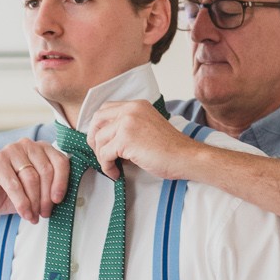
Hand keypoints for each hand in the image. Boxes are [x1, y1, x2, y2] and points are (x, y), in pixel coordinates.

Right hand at [0, 139, 73, 223]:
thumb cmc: (12, 192)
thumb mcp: (36, 190)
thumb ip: (50, 187)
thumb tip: (63, 198)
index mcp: (42, 148)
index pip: (60, 161)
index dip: (62, 182)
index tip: (59, 200)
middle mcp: (27, 145)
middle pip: (46, 171)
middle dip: (47, 196)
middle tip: (44, 213)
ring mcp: (10, 150)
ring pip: (31, 178)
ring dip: (34, 202)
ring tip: (33, 216)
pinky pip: (14, 184)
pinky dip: (21, 202)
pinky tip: (24, 213)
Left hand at [86, 101, 205, 180]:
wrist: (185, 157)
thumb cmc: (170, 148)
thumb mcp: (147, 127)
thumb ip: (129, 126)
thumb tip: (105, 139)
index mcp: (136, 105)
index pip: (105, 110)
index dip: (99, 127)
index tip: (101, 142)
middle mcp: (130, 110)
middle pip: (97, 121)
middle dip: (94, 139)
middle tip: (101, 155)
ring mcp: (127, 123)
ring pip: (98, 140)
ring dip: (101, 157)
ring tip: (112, 167)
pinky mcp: (125, 139)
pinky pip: (104, 154)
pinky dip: (107, 166)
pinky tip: (116, 173)